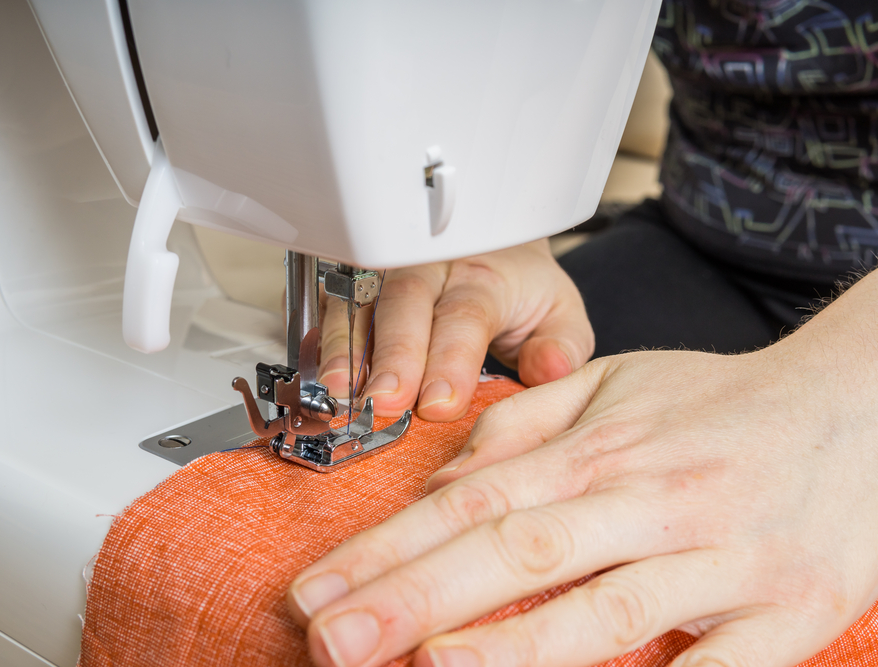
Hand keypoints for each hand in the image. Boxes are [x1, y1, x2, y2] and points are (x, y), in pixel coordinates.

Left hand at [286, 343, 877, 666]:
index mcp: (607, 449)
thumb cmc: (729, 401)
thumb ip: (529, 423)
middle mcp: (655, 498)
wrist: (865, 401)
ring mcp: (724, 559)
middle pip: (519, 552)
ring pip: (605, 609)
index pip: (476, 501)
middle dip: (414, 599)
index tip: (319, 589)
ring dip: (510, 646)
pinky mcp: (790, 612)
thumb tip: (450, 474)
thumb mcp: (623, 380)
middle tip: (330, 639)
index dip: (390, 547)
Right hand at [318, 240, 593, 420]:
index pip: (466, 314)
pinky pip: (332, 307)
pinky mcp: (357, 287)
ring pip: (360, 302)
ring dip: (346, 349)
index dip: (451, 358)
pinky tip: (317, 376)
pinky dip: (321, 343)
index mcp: (485, 275)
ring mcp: (387, 274)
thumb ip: (561, 346)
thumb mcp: (560, 315)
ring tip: (338, 392)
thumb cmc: (521, 293)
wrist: (494, 250)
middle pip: (405, 304)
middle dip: (393, 355)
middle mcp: (431, 268)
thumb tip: (549, 369)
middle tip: (384, 402)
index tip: (439, 403)